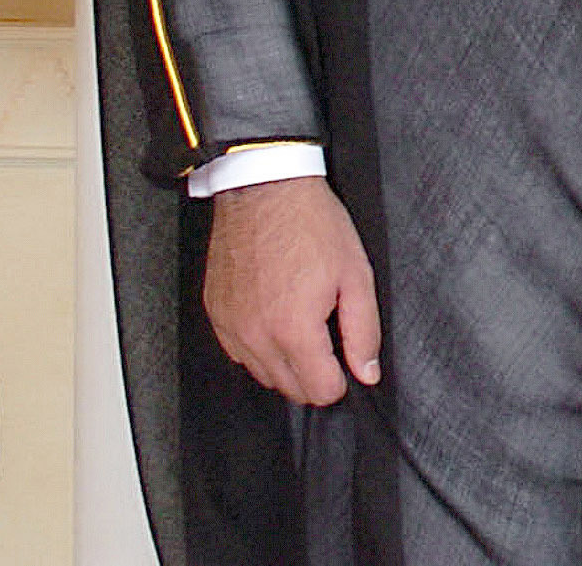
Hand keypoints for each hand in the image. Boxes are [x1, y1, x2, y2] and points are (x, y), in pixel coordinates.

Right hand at [203, 174, 381, 404]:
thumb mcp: (356, 275)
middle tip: (330, 339)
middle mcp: (255, 337)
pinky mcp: (215, 315)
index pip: (319, 392)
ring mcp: (230, 327)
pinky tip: (276, 319)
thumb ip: (363, 331)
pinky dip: (259, 348)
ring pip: (262, 375)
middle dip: (316, 375)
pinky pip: (238, 353)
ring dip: (287, 364)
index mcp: (293, 330)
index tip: (347, 360)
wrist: (265, 190)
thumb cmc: (312, 226)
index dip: (341, 380)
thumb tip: (366, 372)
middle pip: (290, 389)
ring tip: (304, 325)